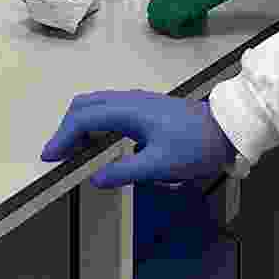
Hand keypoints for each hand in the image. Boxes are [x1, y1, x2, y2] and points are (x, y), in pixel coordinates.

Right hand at [40, 91, 235, 188]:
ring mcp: (137, 102)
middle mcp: (129, 100)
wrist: (228, 128)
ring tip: (74, 151)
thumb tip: (95, 178)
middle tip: (57, 154)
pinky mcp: (145, 109)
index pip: (84, 119)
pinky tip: (99, 144)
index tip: (50, 157)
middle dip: (66, 128)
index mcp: (128, 110)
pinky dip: (94, 125)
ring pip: (96, 106)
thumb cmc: (196, 145)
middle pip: (85, 106)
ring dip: (80, 125)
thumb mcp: (161, 165)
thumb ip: (125, 172)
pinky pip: (109, 111)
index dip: (63, 137)